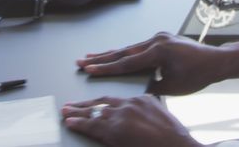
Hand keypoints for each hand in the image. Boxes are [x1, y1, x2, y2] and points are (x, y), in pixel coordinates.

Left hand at [61, 95, 200, 146]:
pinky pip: (92, 126)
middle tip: (71, 105)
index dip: (102, 102)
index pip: (116, 98)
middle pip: (102, 102)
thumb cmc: (173, 139)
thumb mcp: (161, 117)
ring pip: (94, 112)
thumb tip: (139, 118)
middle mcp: (130, 103)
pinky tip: (70, 122)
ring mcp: (121, 115)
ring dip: (77, 112)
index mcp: (143, 99)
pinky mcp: (114, 130)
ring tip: (65, 112)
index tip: (94, 103)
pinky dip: (79, 123)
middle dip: (85, 104)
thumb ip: (147, 112)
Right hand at [76, 32, 238, 95]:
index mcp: (158, 52)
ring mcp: (160, 37)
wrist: (217, 60)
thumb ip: (151, 85)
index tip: (89, 70)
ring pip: (130, 47)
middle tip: (82, 61)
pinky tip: (115, 55)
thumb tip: (135, 87)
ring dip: (111, 54)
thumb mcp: (172, 86)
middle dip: (102, 58)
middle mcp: (157, 40)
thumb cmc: (198, 75)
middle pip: (124, 51)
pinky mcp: (163, 38)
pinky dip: (126, 52)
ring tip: (92, 57)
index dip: (107, 68)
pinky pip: (140, 46)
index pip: (127, 63)